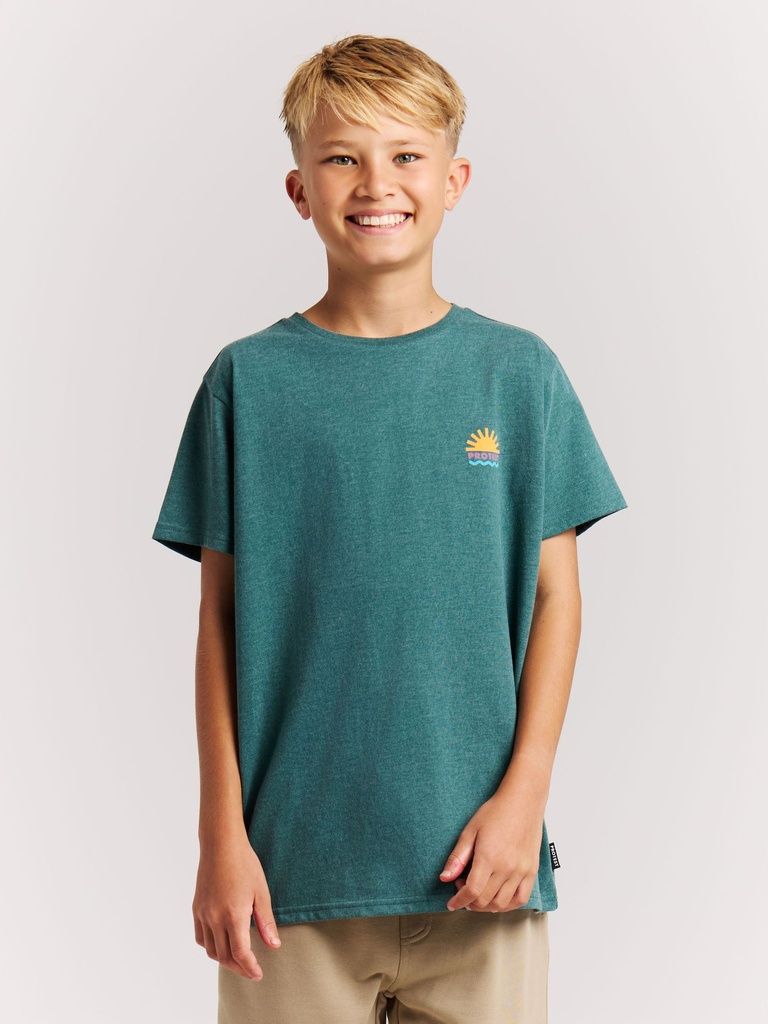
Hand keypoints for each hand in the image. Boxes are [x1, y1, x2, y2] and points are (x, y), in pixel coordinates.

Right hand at [193, 833, 281, 980]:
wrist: (220, 845)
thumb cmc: (245, 864)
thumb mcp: (261, 892)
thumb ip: (266, 921)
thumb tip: (274, 946)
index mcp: (234, 915)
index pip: (241, 954)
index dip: (250, 968)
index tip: (258, 974)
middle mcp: (215, 918)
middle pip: (225, 956)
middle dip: (239, 967)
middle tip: (251, 970)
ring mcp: (203, 914)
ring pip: (210, 950)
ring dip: (224, 959)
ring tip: (238, 959)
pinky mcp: (196, 908)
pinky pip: (200, 937)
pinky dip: (210, 946)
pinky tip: (221, 943)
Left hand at [438, 789, 542, 911]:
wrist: (523, 801)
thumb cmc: (496, 812)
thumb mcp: (470, 830)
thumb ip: (458, 857)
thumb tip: (444, 878)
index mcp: (489, 858)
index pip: (471, 891)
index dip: (459, 901)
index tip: (452, 904)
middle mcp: (507, 868)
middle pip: (484, 900)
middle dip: (469, 901)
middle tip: (462, 887)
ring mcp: (521, 871)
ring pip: (502, 904)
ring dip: (486, 906)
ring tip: (479, 893)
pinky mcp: (532, 871)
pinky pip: (521, 899)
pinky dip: (508, 905)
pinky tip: (498, 898)